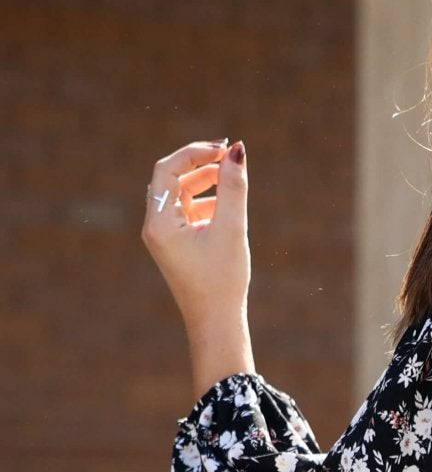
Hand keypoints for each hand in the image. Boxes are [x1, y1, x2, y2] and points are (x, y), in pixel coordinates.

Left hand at [142, 139, 250, 335]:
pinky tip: (227, 209)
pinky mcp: (175, 244)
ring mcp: (163, 236)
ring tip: (232, 179)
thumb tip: (237, 151)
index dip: (195, 153)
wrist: (215, 322)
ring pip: (179, 194)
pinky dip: (205, 201)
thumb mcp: (232, 229)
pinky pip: (185, 211)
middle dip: (200, 165)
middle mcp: (155, 227)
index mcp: (160, 224)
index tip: (224, 150)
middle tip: (230, 157)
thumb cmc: (223, 280)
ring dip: (204, 182)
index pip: (168, 170)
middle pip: (171, 179)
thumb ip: (234, 188)